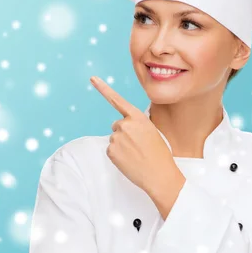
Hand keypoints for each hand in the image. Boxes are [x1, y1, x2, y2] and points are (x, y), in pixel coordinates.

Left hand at [90, 76, 180, 194]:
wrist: (159, 174)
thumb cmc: (159, 154)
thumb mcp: (152, 131)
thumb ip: (137, 124)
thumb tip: (123, 127)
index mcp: (137, 117)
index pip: (117, 100)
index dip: (103, 88)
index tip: (92, 78)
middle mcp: (125, 124)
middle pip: (117, 125)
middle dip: (124, 134)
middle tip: (138, 146)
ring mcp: (116, 138)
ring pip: (115, 139)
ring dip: (122, 146)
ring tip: (136, 154)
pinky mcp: (110, 151)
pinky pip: (112, 151)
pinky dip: (119, 156)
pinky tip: (130, 160)